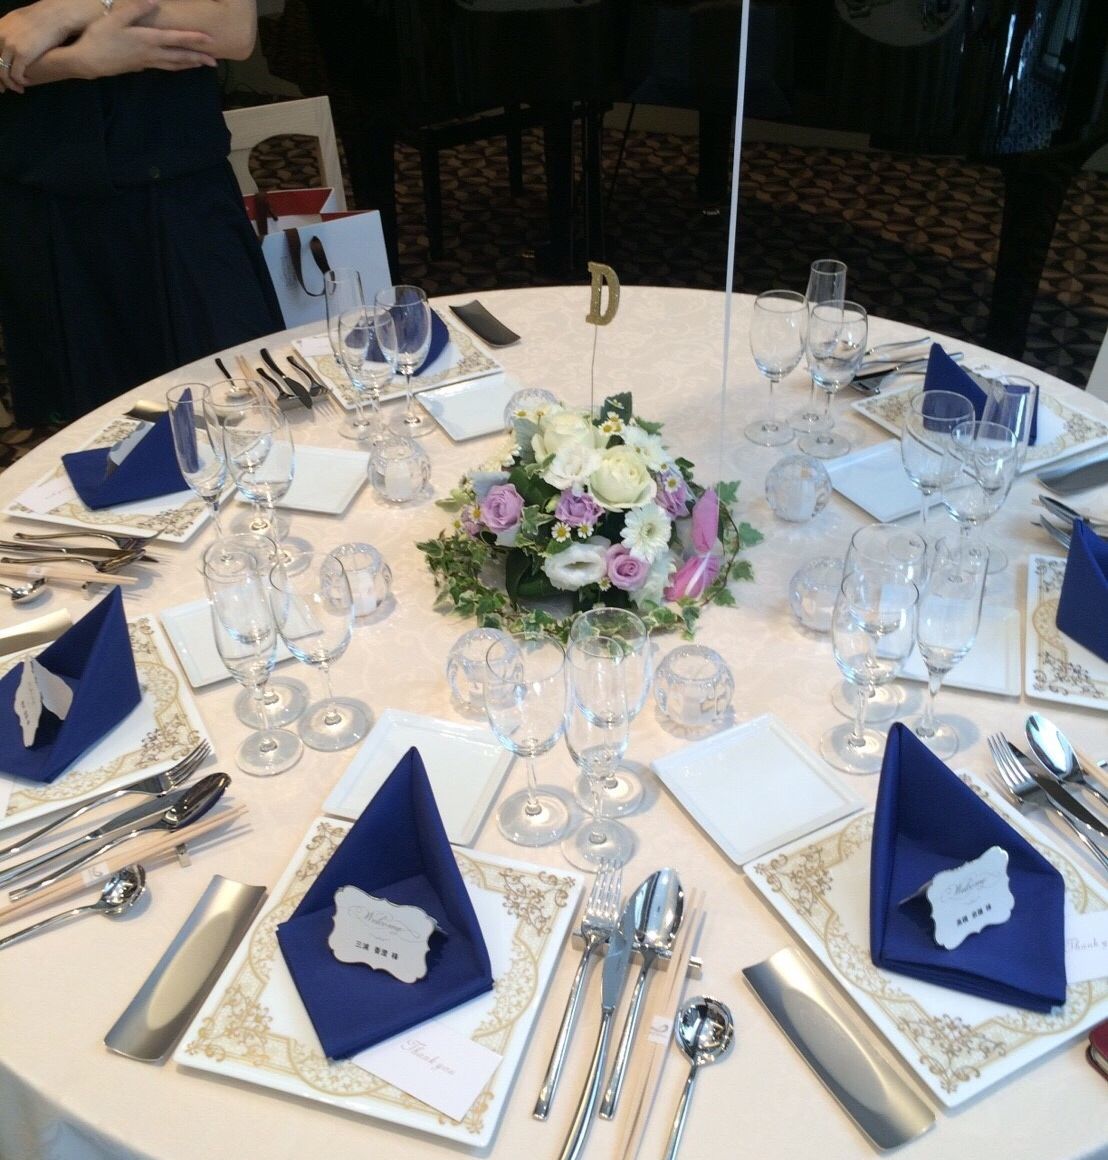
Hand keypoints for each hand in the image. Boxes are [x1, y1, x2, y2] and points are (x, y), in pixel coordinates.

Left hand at [0, 0, 95, 91]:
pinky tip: (24, 85)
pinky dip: (18, 82)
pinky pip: (15, 73)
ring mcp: (10, 44)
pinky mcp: (22, 53)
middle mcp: (0, 35)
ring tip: (16, 88)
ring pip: (2, 70)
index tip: (0, 77)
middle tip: (2, 89)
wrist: (56, 17)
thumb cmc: (42, 19)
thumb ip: (10, 30)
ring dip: (8, 82)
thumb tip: (9, 38)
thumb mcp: (19, 21)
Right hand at [57, 0, 215, 80]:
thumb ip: (135, 9)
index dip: (194, 39)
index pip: (176, 39)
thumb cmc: (100, 37)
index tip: (210, 41)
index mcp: (148, 40)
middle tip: (215, 62)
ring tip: (202, 65)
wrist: (89, 61)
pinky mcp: (141, 67)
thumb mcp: (115, 19)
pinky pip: (165, 67)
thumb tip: (154, 0)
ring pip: (174, 65)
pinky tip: (178, 66)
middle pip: (180, 57)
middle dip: (198, 58)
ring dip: (189, 64)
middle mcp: (152, 54)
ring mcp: (147, 62)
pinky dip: (176, 66)